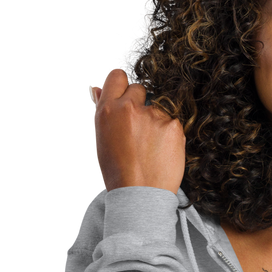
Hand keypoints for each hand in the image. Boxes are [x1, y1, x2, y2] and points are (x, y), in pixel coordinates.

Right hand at [89, 66, 185, 192]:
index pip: (116, 77)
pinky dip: (167, 135)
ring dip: (153, 122)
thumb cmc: (116, 172)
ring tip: (148, 147)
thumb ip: (102, 111)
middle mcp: (131, 108)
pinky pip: (170, 123)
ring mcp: (154, 116)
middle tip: (136, 128)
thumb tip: (98, 88)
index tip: (123, 92)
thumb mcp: (100, 140)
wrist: (140, 194)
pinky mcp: (174, 126)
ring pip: (155, 110)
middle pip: (138, 89)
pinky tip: (160, 152)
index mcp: (108, 109)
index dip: (120, 84)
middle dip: (137, 103)